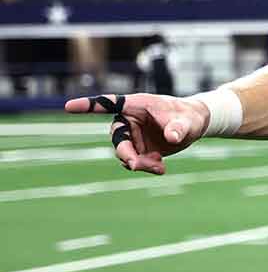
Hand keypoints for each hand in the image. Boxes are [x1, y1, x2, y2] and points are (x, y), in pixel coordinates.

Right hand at [64, 93, 209, 173]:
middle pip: (117, 138)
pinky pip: (134, 162)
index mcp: (136, 105)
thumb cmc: (189, 116)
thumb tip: (172, 137)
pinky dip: (146, 167)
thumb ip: (178, 128)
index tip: (69, 106)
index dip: (88, 105)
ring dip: (139, 163)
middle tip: (137, 164)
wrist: (195, 125)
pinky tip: (161, 168)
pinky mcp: (138, 148)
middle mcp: (129, 120)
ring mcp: (132, 135)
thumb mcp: (187, 121)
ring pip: (125, 153)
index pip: (108, 103)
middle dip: (125, 153)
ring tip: (159, 167)